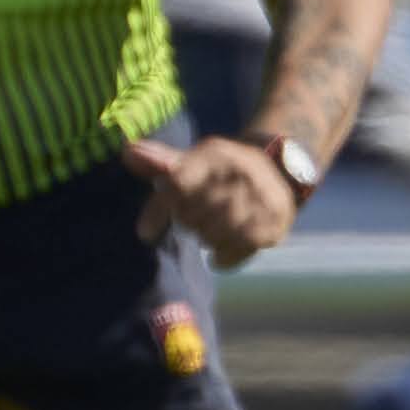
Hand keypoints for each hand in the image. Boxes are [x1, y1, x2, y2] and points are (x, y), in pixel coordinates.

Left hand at [123, 134, 300, 268]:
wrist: (282, 170)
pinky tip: (225, 245)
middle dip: (188, 221)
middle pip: (191, 217)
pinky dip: (223, 255)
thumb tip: (127, 153)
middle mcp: (240, 175)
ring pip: (210, 237)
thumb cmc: (225, 168)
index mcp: (216, 156)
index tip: (144, 234)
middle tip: (197, 216)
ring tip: (214, 226)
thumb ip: (161, 161)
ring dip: (206, 237)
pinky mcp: (272, 225)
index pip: (177, 185)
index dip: (158, 211)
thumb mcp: (196, 158)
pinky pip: (231, 253)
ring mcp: (259, 201)